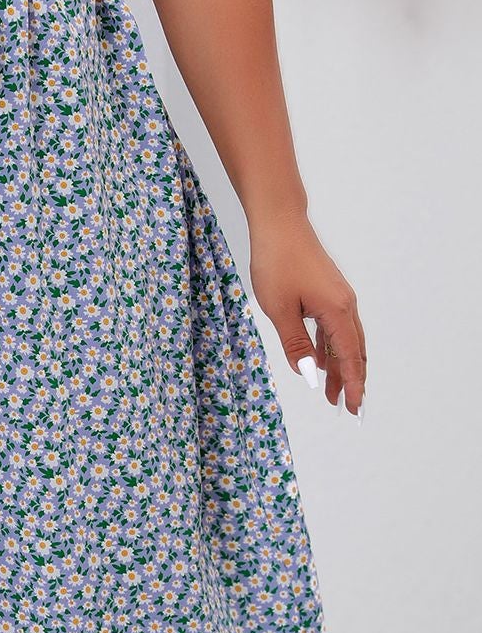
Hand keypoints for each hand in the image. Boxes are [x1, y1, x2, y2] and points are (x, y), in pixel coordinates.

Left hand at [248, 210, 365, 416]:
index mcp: (338, 311)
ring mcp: (339, 297)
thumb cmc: (278, 262)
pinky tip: (321, 359)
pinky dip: (331, 346)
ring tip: (331, 392)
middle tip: (347, 407)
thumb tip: (309, 373)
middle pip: (354, 351)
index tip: (354, 408)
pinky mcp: (328, 291)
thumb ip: (296, 344)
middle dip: (350, 380)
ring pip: (345, 340)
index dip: (352, 384)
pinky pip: (335, 326)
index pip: (350, 357)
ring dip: (339, 365)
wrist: (280, 224)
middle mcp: (345, 305)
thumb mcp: (280, 309)